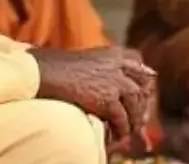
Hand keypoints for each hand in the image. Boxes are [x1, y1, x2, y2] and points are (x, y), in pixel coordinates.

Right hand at [31, 46, 155, 144]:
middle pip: (141, 83)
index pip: (137, 62)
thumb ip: (101, 67)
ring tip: (130, 128)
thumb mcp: (86, 59)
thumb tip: (104, 82)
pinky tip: (119, 135)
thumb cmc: (57, 67)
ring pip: (135, 102)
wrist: (45, 72)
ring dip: (134, 117)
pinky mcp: (107, 98)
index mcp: (113, 53)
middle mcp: (118, 65)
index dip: (142, 76)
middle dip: (143, 100)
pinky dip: (122, 128)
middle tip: (140, 114)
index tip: (143, 88)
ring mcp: (115, 81)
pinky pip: (122, 117)